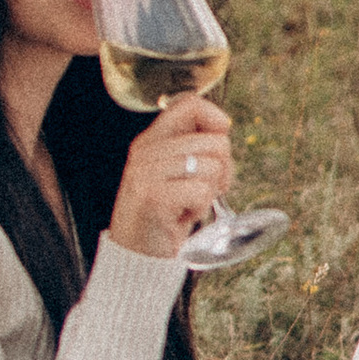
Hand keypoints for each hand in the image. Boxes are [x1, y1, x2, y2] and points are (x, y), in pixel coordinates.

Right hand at [107, 95, 232, 258]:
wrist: (135, 255)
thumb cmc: (164, 214)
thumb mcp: (174, 174)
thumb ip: (191, 148)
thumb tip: (223, 126)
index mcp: (150, 140)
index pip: (190, 104)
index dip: (216, 120)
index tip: (218, 147)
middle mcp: (146, 151)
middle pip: (215, 142)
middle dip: (223, 170)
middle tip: (204, 191)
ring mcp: (147, 173)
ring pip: (213, 166)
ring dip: (210, 192)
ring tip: (189, 204)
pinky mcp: (154, 197)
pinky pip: (202, 192)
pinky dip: (200, 209)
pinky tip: (181, 217)